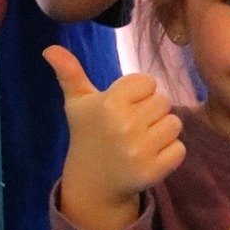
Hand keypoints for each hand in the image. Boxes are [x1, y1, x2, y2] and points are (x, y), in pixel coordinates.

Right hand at [45, 45, 184, 229]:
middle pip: (163, 101)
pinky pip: (179, 149)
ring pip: (174, 123)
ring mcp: (140, 151)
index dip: (138, 92)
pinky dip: (169, 152)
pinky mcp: (154, 171)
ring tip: (142, 138)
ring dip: (162, 130)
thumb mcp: (77, 103)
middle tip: (133, 124)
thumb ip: (68, 72)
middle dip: (151, 111)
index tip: (124, 106)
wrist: (92, 181)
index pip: (148, 82)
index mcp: (109, 104)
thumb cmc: (88, 133)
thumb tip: (49, 48)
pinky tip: (150, 155)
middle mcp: (125, 126)